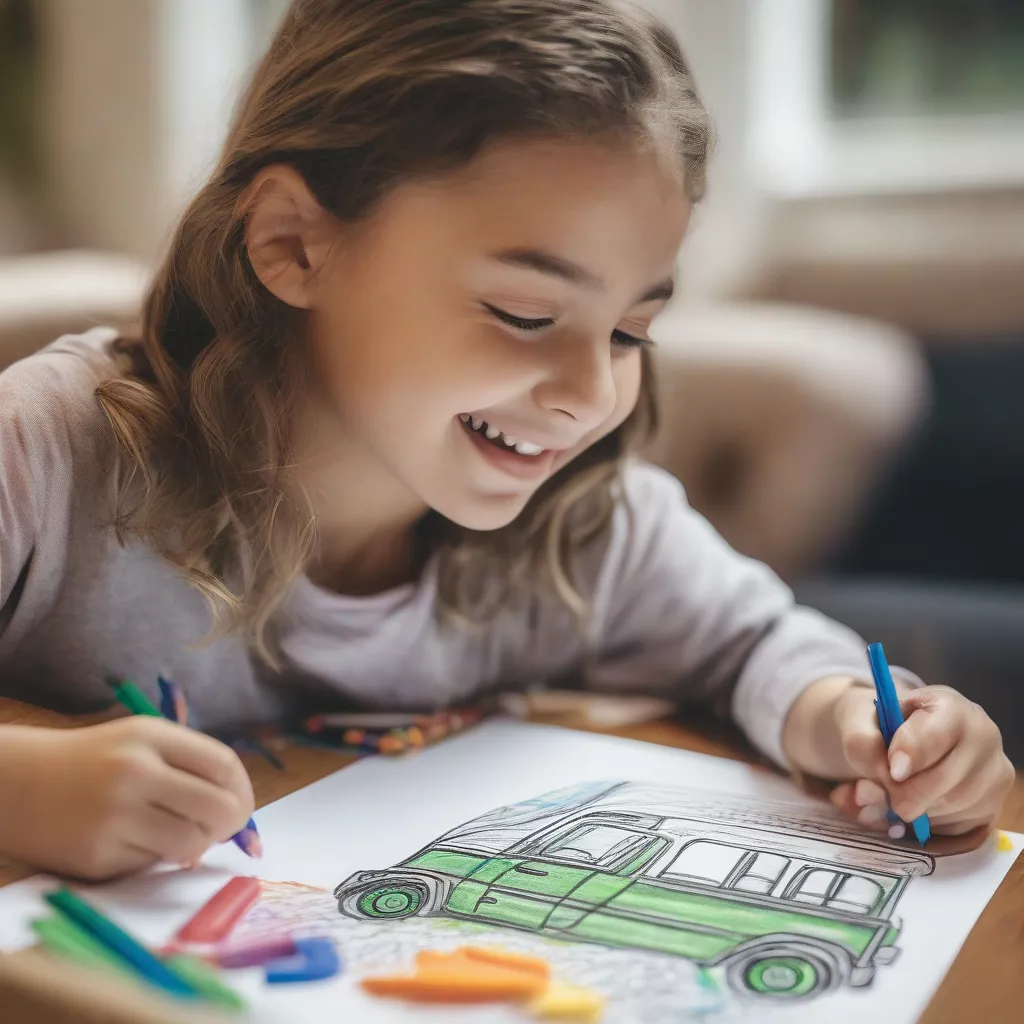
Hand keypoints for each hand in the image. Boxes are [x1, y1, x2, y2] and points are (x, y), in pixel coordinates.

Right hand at [1, 717, 254, 879]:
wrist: (18, 784)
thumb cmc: (94, 761)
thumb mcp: (142, 741)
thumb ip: (189, 765)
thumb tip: (236, 810)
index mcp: (150, 737)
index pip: (224, 764)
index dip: (243, 789)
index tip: (240, 802)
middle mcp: (134, 773)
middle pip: (218, 807)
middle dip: (231, 823)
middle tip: (221, 828)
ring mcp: (114, 817)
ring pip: (191, 843)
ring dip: (196, 845)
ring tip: (180, 835)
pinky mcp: (98, 857)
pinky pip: (152, 864)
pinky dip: (155, 857)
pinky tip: (133, 841)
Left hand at [829, 683, 1013, 836]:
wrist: (895, 737)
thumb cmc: (880, 726)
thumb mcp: (860, 721)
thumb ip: (861, 745)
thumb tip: (873, 788)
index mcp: (951, 707)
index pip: (937, 734)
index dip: (912, 754)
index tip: (892, 771)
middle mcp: (983, 737)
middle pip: (946, 780)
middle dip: (905, 792)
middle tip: (882, 793)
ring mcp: (994, 774)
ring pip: (951, 807)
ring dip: (914, 809)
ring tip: (894, 794)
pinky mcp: (992, 806)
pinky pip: (959, 828)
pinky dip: (928, 825)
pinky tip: (916, 806)